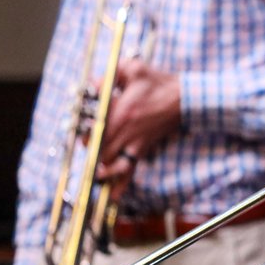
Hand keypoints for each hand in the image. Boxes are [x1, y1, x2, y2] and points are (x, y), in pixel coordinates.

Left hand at [95, 59, 180, 195]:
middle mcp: (126, 130)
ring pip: (111, 163)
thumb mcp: (133, 68)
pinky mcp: (143, 148)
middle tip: (83, 146)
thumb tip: (89, 85)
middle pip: (98, 148)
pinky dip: (121, 183)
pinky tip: (114, 195)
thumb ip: (108, 75)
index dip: (82, 129)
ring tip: (92, 171)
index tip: (78, 127)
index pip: (93, 125)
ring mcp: (135, 141)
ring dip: (99, 168)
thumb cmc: (159, 82)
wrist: (187, 99)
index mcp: (121, 110)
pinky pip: (130, 169)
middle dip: (87, 149)